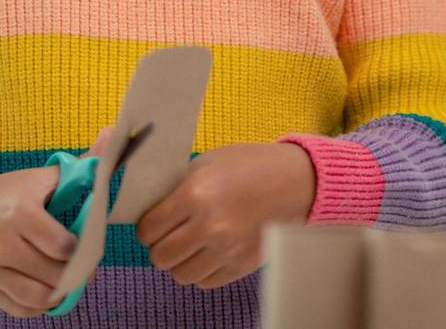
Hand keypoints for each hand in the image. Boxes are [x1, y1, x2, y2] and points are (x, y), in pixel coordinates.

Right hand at [0, 126, 112, 318]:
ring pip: (38, 298)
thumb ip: (82, 164)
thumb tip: (114, 135)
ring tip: (69, 278)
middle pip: (54, 274)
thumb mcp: (43, 176)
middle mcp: (1, 245)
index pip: (63, 246)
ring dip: (60, 292)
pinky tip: (48, 289)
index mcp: (20, 214)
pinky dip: (40, 306)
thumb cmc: (10, 193)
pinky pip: (20, 310)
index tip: (87, 241)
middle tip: (86, 264)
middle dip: (76, 272)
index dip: (82, 248)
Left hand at [135, 142, 315, 289]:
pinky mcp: (242, 265)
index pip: (148, 229)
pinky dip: (202, 271)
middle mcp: (209, 225)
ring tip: (190, 246)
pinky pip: (205, 283)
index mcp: (196, 193)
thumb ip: (178, 187)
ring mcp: (227, 249)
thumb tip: (150, 208)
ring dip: (180, 262)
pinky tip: (209, 253)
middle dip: (159, 247)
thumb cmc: (252, 166)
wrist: (298, 182)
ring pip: (181, 275)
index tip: (153, 224)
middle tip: (169, 236)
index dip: (146, 228)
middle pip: (160, 257)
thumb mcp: (209, 163)